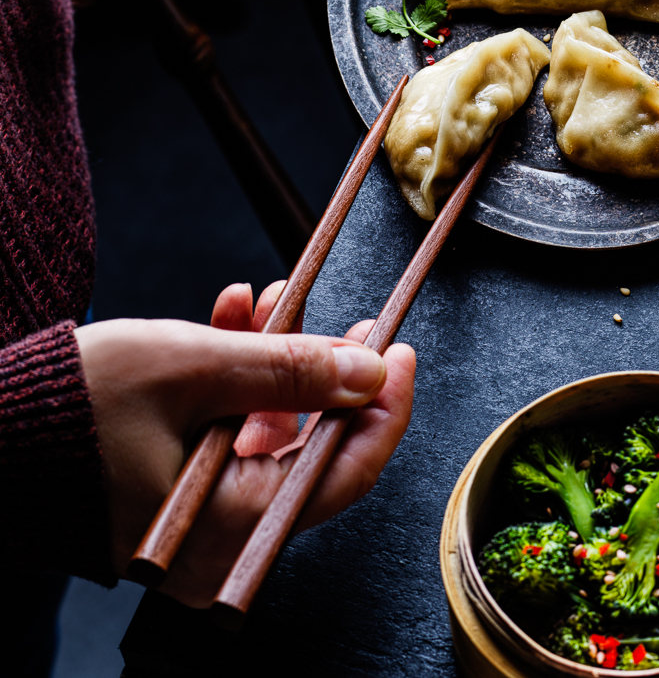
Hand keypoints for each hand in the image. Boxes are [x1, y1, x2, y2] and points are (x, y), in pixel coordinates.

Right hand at [76, 281, 415, 605]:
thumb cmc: (69, 410)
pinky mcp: (171, 499)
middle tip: (355, 322)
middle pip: (309, 457)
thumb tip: (369, 371)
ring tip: (278, 301)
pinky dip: (237, 383)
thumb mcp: (194, 368)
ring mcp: (191, 526)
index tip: (400, 352)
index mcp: (225, 532)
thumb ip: (290, 369)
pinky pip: (227, 441)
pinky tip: (237, 320)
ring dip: (280, 366)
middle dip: (330, 375)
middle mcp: (214, 546)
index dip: (384, 409)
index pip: (343, 477)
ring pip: (269, 440)